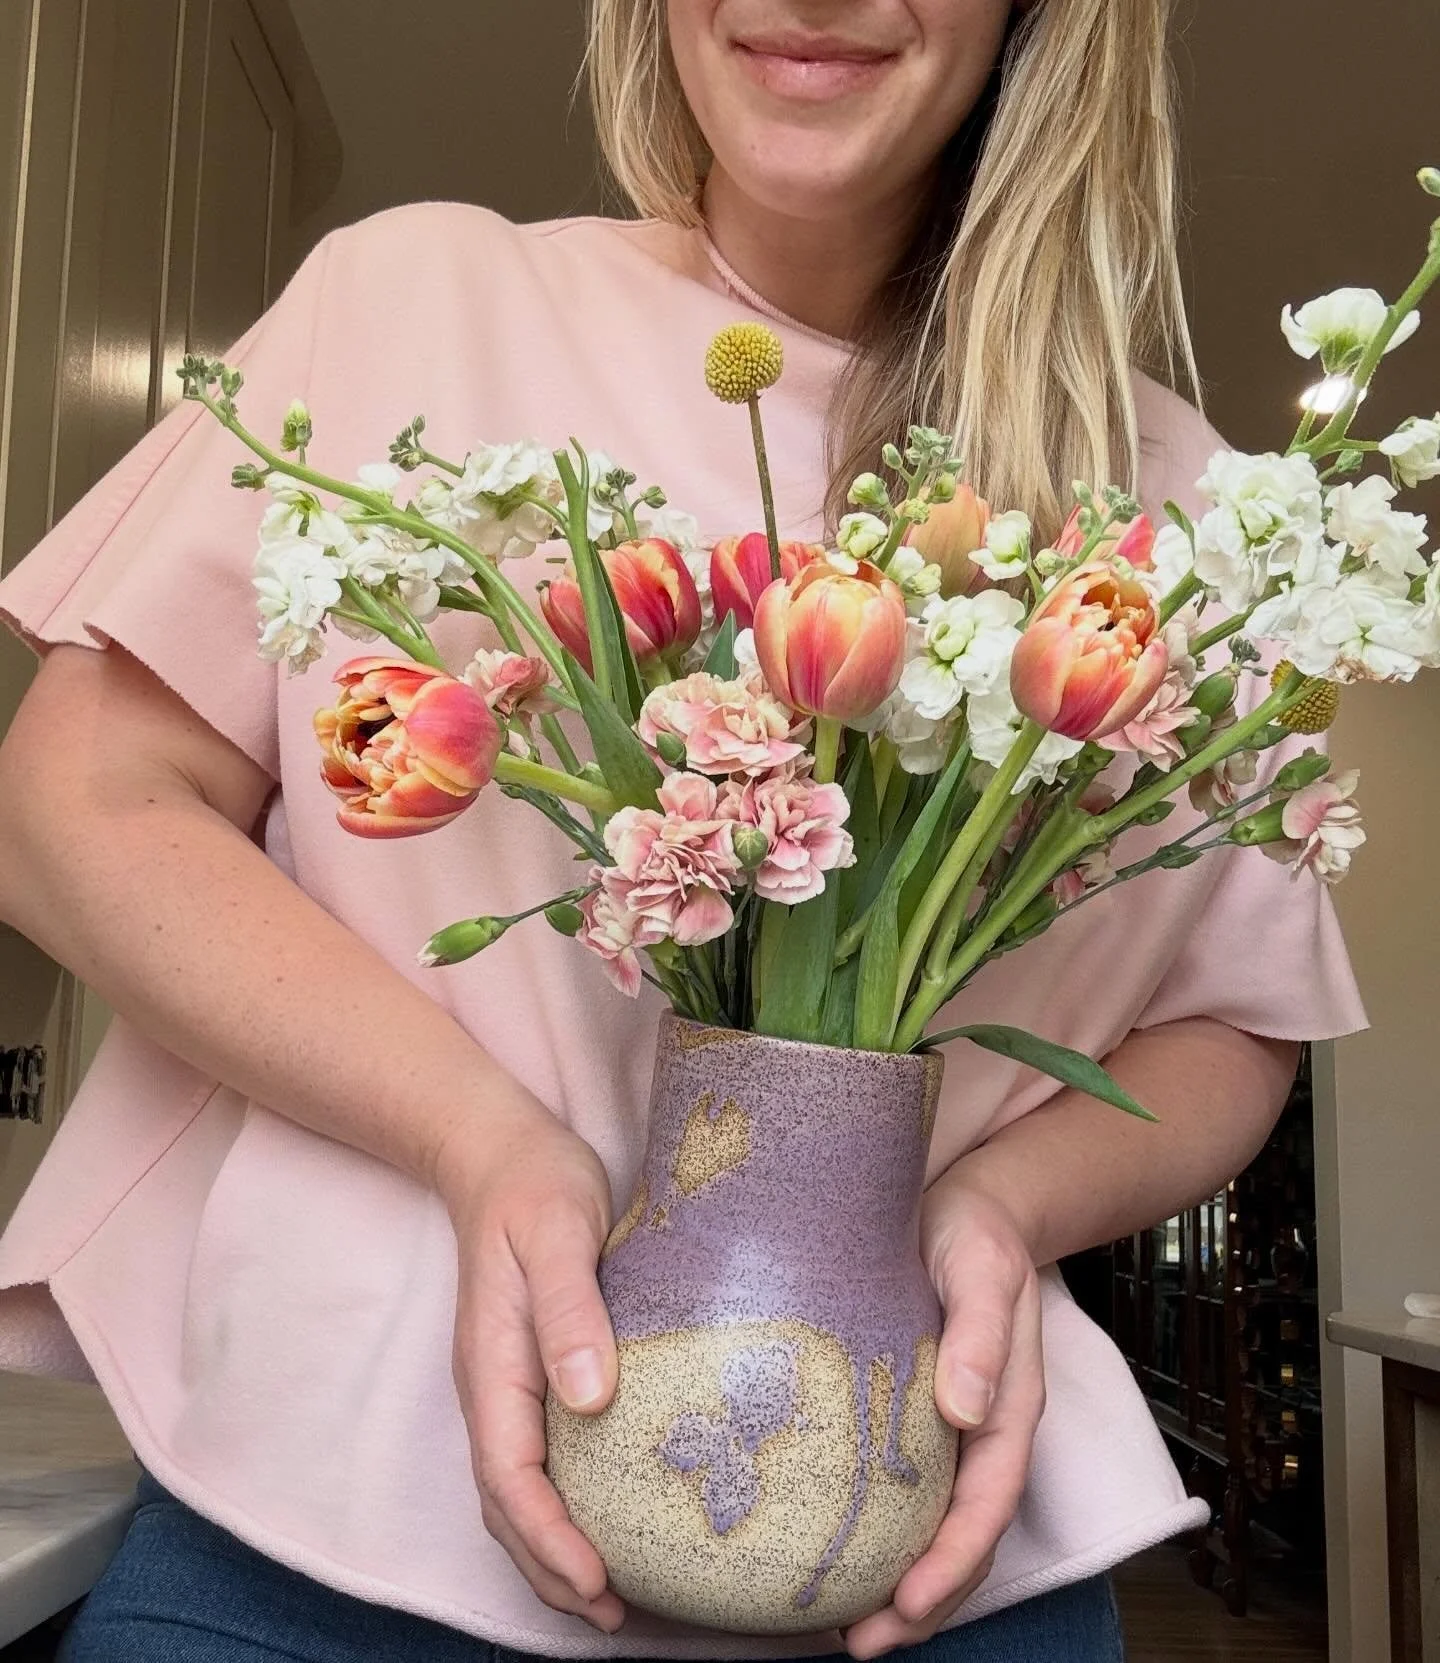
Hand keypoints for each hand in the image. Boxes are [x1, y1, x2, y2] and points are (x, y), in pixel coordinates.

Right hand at [436, 1097, 625, 1632]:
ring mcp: (505, 1386)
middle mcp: (491, 1388)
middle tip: (616, 1616)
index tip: (598, 1580)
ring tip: (614, 1597)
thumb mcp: (559, 1233)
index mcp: (492, 1365)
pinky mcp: (530, 1375)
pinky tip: (610, 1518)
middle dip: (552, 1569)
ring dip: (555, 1551)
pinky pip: (538, 1461)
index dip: (549, 1538)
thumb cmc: (535, 1188)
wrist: (502, 1154)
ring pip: (518, 1492)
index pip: (510, 1476)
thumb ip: (572, 1310)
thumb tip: (591, 1397)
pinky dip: (565, 1507)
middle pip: (507, 1505)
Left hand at [844, 1181, 1044, 1658]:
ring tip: (842, 1628)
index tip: (909, 1602)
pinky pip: (901, 1487)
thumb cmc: (976, 1232)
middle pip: (963, 1536)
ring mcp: (948, 1424)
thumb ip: (981, 1333)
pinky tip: (827, 1545)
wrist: (966, 1204)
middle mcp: (981, 1429)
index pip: (988, 1503)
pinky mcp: (909, 1410)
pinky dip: (876, 1531)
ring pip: (932, 1523)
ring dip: (899, 1582)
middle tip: (861, 1646)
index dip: (953, 1562)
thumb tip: (966, 1411)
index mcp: (1009, 1407)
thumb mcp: (982, 1269)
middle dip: (922, 1601)